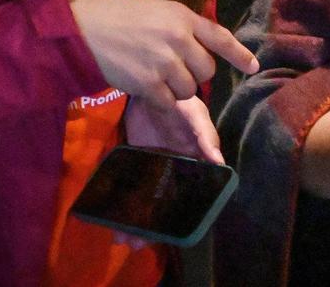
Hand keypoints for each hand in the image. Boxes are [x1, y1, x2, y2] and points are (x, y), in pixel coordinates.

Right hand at [68, 0, 257, 109]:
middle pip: (206, 70)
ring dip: (175, 88)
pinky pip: (168, 102)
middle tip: (172, 68)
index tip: (253, 66)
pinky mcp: (148, 84)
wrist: (79, 29)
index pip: (219, 36)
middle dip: (193, 73)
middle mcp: (178, 39)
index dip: (238, 54)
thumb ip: (177, 27)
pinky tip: (144, 87)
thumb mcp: (153, 10)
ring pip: (189, 89)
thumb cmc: (112, 14)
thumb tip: (194, 48)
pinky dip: (160, 100)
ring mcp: (164, 63)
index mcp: (181, 16)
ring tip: (153, 74)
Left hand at [110, 95, 223, 250]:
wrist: (148, 86)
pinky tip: (110, 219)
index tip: (171, 235)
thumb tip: (219, 163)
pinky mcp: (135, 162)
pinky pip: (129, 187)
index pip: (191, 197)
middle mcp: (174, 172)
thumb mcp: (195, 114)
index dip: (182, 217)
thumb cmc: (180, 100)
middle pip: (165, 206)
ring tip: (121, 239)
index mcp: (192, 164)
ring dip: (134, 220)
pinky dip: (121, 203)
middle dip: (152, 226)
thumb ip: (205, 135)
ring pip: (145, 201)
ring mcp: (153, 168)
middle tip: (136, 243)